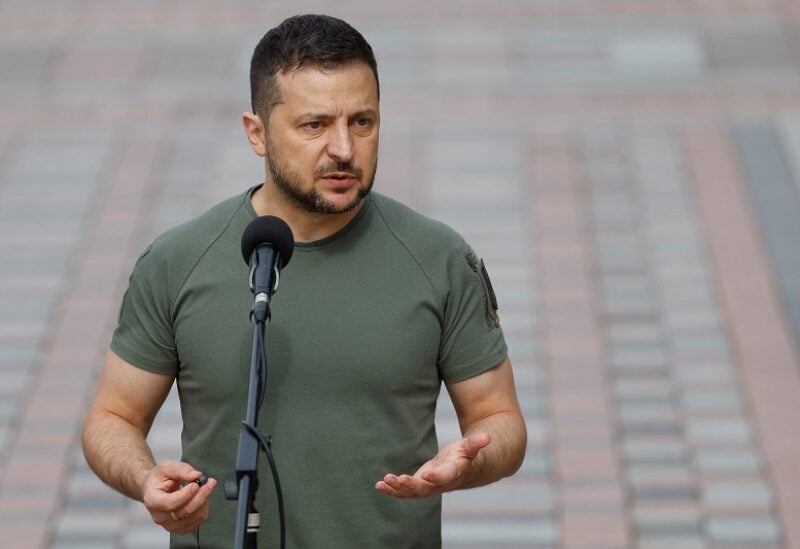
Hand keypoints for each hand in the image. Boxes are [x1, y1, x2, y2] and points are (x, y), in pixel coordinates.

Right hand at [141, 460, 216, 534]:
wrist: (154, 489)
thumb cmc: (158, 479)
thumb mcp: (166, 467)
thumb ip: (181, 469)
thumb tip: (196, 475)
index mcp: (153, 501)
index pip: (170, 503)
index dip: (186, 495)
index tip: (196, 484)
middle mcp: (160, 516)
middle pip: (185, 511)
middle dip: (201, 495)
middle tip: (209, 482)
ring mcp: (170, 525)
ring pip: (195, 516)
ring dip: (204, 500)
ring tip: (204, 487)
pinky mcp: (181, 528)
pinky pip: (199, 520)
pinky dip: (204, 507)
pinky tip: (201, 496)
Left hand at [375, 433, 490, 498]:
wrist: (464, 470)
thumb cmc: (467, 456)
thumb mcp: (470, 447)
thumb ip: (476, 443)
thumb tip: (488, 437)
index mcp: (453, 474)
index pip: (444, 478)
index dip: (436, 478)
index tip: (426, 475)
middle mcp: (440, 485)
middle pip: (424, 489)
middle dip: (410, 486)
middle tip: (397, 479)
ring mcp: (429, 487)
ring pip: (412, 493)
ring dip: (397, 489)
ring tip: (383, 483)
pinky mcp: (419, 486)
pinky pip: (405, 492)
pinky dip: (392, 490)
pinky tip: (379, 486)